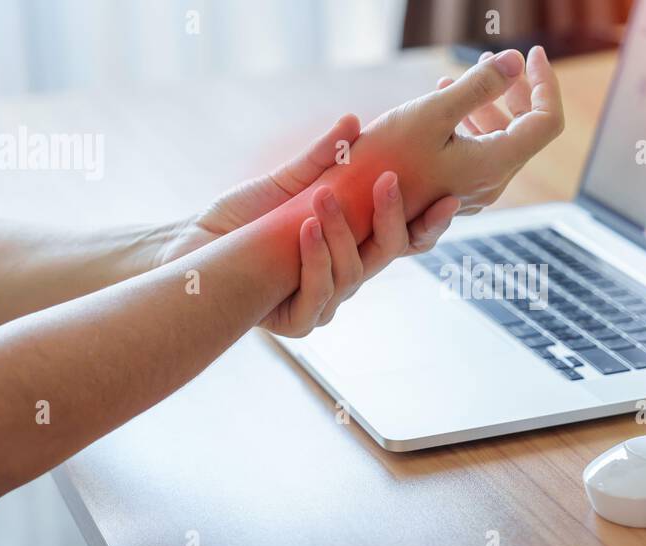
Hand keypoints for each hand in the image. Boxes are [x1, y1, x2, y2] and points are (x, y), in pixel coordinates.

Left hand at [159, 116, 460, 336]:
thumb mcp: (286, 184)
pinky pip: (318, 295)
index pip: (404, 238)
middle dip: (393, 216)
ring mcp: (325, 304)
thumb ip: (324, 160)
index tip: (452, 196)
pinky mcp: (297, 323)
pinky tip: (305, 232)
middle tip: (391, 180)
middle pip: (388, 253)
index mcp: (353, 247)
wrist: (192, 252)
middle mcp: (346, 279)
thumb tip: (354, 121)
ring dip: (340, 232)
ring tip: (323, 198)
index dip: (430, 222)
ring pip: (353, 272)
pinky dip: (315, 262)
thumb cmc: (240, 220)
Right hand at [353, 45, 564, 215]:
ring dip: (490, 104)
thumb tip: (516, 61)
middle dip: (517, 89)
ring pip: (501, 141)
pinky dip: (471, 122)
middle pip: (528, 130)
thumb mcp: (431, 114)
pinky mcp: (454, 190)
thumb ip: (478, 87)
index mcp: (494, 164)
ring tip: (464, 75)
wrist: (351, 209)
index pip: (548, 121)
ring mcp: (473, 190)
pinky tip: (444, 102)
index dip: (546, 83)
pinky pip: (478, 152)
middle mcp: (491, 183)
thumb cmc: (384, 163)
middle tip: (495, 59)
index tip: (531, 52)